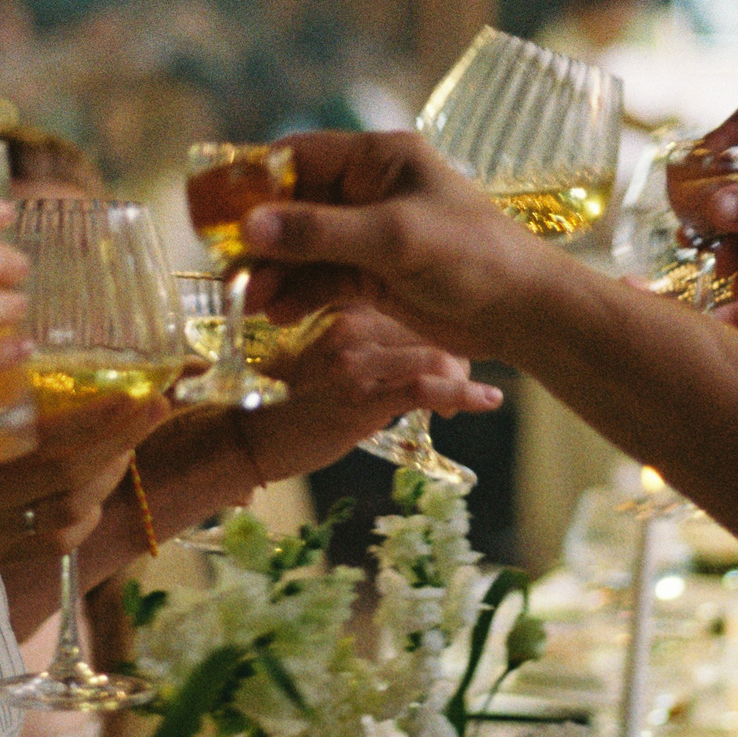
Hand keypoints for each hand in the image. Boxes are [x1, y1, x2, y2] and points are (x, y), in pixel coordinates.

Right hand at [0, 394, 164, 583]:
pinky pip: (54, 544)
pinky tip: (90, 485)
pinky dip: (82, 513)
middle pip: (79, 487)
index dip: (108, 428)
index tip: (143, 395)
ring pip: (73, 519)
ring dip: (107, 478)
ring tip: (127, 438)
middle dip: (124, 445)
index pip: (58, 456)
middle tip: (156, 406)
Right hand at [237, 130, 561, 358]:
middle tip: (228, 266)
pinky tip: (278, 312)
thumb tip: (250, 226)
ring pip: (305, 248)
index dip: (256, 180)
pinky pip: (323, 279)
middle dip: (262, 237)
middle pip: (295, 206)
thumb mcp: (392, 239)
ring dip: (276, 272)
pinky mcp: (374, 276)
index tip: (217, 209)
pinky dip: (299, 294)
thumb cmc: (471, 256)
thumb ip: (319, 233)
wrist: (521, 312)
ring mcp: (370, 235)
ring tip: (250, 299)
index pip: (300, 156)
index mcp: (379, 160)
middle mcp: (370, 191)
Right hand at [237, 306, 505, 482]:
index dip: (439, 322)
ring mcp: (356, 359)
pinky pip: (426, 387)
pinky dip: (464, 393)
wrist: (250, 440)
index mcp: (341, 303)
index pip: (408, 296)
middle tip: (464, 379)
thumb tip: (419, 343)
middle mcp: (348, 322)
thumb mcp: (326, 355)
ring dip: (461, 377)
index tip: (457, 347)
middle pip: (430, 323)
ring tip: (474, 396)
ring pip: (435, 353)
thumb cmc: (289, 398)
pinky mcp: (362, 396)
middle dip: (458, 351)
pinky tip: (488, 400)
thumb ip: (368, 340)